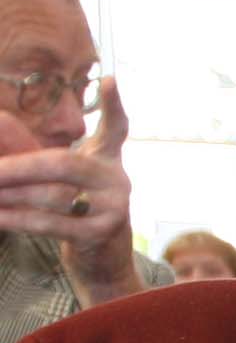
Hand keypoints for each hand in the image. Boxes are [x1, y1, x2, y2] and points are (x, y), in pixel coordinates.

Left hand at [0, 75, 140, 302]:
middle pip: (63, 164)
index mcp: (107, 159)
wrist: (103, 262)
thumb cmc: (74, 210)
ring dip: (11, 195)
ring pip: (52, 195)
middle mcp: (116, 180)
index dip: (113, 105)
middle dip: (18, 166)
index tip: (110, 80)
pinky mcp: (102, 234)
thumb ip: (28, 149)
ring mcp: (114, 208)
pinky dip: (19, 219)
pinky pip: (52, 223)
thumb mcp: (56, 177)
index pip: (116, 128)